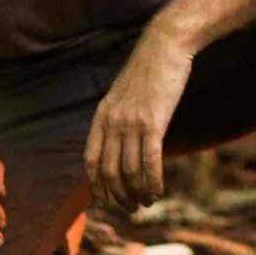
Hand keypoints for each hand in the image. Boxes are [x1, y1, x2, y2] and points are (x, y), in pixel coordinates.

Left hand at [84, 28, 194, 210]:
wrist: (164, 46)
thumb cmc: (149, 70)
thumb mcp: (124, 94)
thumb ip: (118, 117)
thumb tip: (120, 141)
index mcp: (102, 116)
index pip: (91, 160)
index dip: (96, 186)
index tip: (105, 202)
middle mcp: (112, 122)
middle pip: (108, 171)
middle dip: (118, 195)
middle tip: (131, 208)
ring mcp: (131, 123)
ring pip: (129, 171)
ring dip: (137, 193)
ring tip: (146, 203)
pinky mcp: (153, 122)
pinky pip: (149, 162)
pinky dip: (152, 182)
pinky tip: (158, 191)